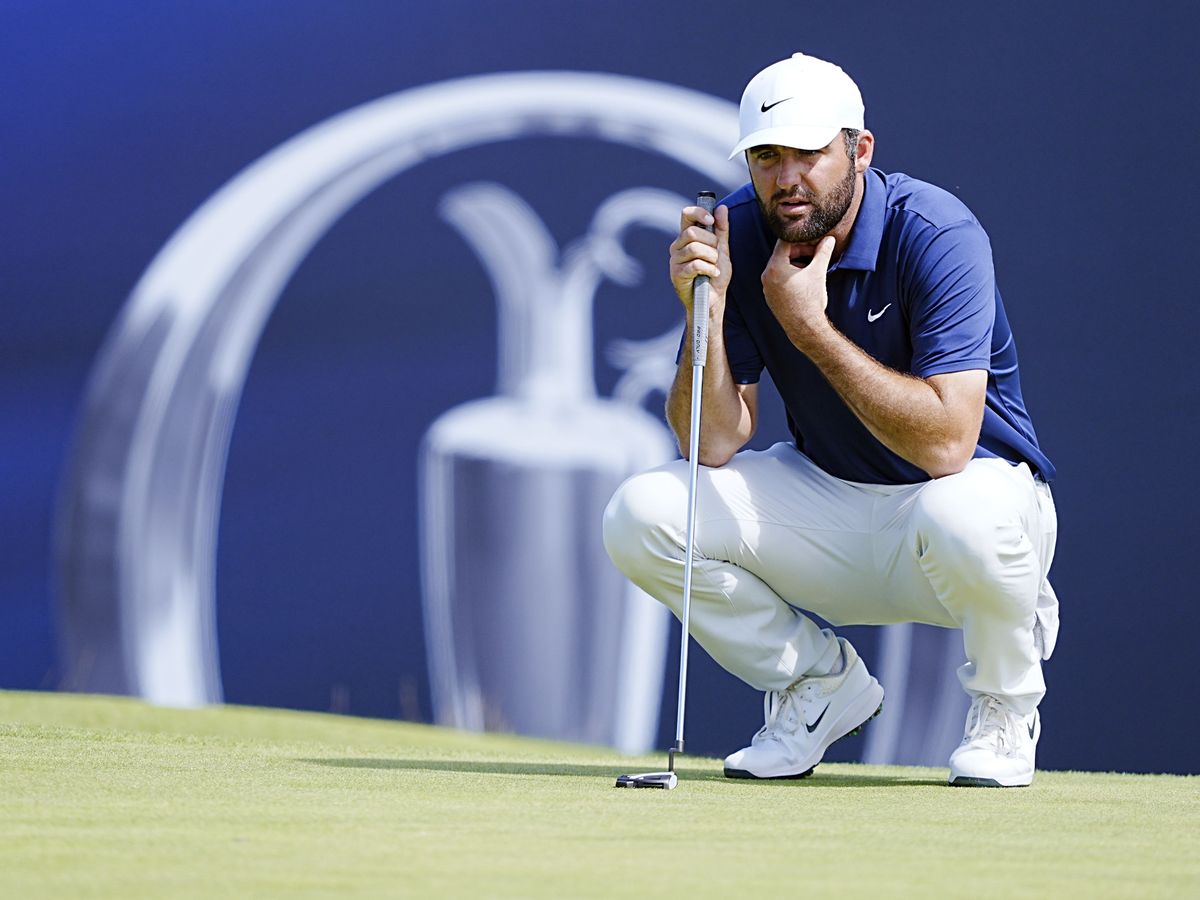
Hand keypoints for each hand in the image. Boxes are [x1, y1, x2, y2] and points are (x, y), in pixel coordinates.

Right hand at [669, 204, 730, 312]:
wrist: (713, 299)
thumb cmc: (715, 274)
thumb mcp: (722, 249)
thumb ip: (721, 229)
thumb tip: (721, 208)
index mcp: (687, 237)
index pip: (686, 215)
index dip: (698, 213)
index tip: (711, 220)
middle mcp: (678, 246)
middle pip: (692, 233)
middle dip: (710, 242)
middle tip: (716, 254)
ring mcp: (675, 260)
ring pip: (694, 248)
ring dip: (711, 257)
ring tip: (714, 265)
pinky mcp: (676, 274)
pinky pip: (695, 264)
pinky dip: (709, 268)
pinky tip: (713, 273)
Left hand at [761, 235, 835, 349]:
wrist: (805, 328)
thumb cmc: (810, 301)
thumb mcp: (818, 272)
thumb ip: (823, 252)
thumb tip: (829, 239)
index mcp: (774, 267)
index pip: (784, 242)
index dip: (801, 239)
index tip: (813, 240)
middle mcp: (766, 276)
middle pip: (782, 254)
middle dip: (799, 251)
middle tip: (815, 253)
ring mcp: (766, 288)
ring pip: (780, 267)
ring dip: (796, 263)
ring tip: (811, 267)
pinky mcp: (770, 297)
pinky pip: (778, 279)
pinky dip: (790, 275)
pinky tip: (804, 280)